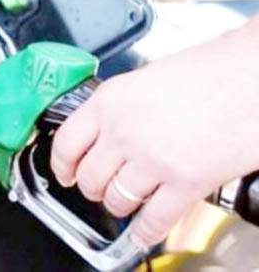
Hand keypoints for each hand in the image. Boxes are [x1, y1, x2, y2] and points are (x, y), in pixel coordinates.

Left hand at [51, 17, 258, 245]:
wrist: (253, 74)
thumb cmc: (209, 70)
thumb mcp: (146, 79)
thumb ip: (120, 108)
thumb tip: (107, 132)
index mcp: (110, 101)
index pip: (66, 143)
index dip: (62, 165)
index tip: (65, 174)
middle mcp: (124, 131)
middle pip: (89, 177)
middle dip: (93, 189)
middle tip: (101, 188)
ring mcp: (152, 159)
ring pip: (116, 200)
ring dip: (119, 206)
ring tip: (128, 201)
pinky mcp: (185, 183)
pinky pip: (153, 220)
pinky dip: (145, 232)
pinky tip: (144, 231)